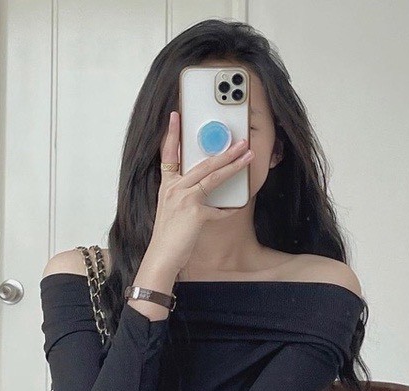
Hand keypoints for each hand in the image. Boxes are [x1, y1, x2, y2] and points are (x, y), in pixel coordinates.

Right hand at [150, 109, 253, 271]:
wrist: (161, 257)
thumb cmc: (168, 237)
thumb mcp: (171, 210)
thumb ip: (185, 196)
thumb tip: (204, 190)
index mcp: (167, 186)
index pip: (168, 154)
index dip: (171, 134)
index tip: (175, 116)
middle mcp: (174, 188)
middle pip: (202, 163)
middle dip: (224, 150)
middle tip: (240, 141)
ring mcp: (184, 199)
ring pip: (212, 177)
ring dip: (233, 165)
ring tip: (247, 155)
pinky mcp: (195, 213)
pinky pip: (218, 210)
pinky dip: (227, 211)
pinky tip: (235, 208)